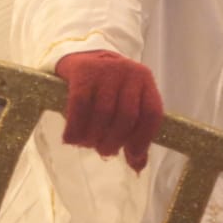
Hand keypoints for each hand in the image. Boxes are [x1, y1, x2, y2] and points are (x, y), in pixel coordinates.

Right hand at [56, 51, 163, 170]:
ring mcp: (105, 70)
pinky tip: (70, 138)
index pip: (151, 113)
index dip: (143, 139)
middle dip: (113, 141)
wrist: (82, 55)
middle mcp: (128, 72)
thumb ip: (134, 134)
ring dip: (93, 137)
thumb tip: (137, 167)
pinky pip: (80, 105)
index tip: (131, 156)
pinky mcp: (82, 71)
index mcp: (145, 80)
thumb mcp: (125, 103)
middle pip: (126, 116)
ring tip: (87, 144)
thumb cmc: (107, 88)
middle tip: (103, 151)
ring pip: (102, 113)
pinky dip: (75, 127)